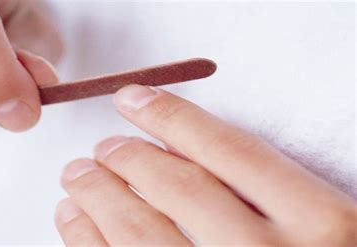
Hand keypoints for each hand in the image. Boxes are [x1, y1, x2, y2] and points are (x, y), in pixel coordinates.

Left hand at [55, 85, 355, 245]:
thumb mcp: (322, 226)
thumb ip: (264, 189)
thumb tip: (178, 146)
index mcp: (320, 224)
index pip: (231, 151)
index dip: (173, 118)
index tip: (133, 99)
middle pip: (179, 189)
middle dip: (128, 157)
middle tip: (103, 145)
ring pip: (141, 233)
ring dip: (98, 195)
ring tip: (77, 174)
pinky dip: (87, 239)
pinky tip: (73, 219)